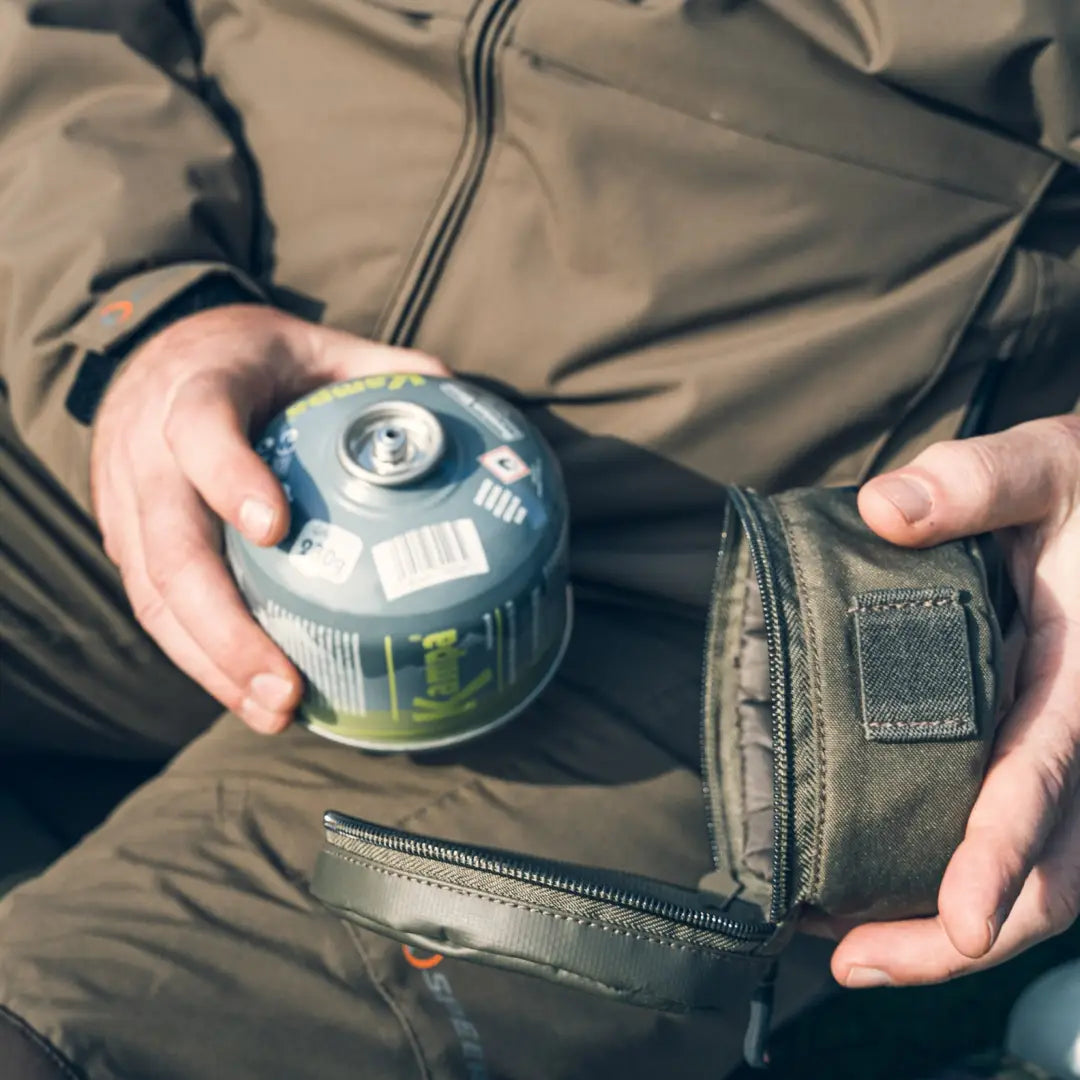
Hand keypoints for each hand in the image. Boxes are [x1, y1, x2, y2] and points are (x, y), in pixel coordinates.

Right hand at [91, 304, 447, 733]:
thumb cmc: (252, 354)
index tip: (276, 529)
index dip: (231, 478)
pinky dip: (202, 656)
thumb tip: (462, 402)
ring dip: (212, 663)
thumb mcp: (317, 345)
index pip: (201, 429)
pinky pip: (156, 607)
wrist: (161, 351)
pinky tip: (251, 694)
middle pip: (170, 547)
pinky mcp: (127, 539)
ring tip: (274, 711)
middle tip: (286, 687)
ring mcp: (126, 501)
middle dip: (225, 627)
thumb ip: (384, 370)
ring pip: (154, 595)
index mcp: (197, 387)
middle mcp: (146, 450)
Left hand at [829, 414, 1079, 987]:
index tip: (960, 920)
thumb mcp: (1046, 466)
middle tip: (858, 963)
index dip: (1002, 854)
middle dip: (962, 934)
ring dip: (950, 926)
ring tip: (851, 951)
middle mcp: (1079, 734)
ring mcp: (1063, 754)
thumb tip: (885, 510)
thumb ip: (976, 483)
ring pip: (1040, 873)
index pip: (1043, 778)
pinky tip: (884, 889)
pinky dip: (958, 877)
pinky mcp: (1034, 749)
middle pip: (1053, 871)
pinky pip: (1019, 834)